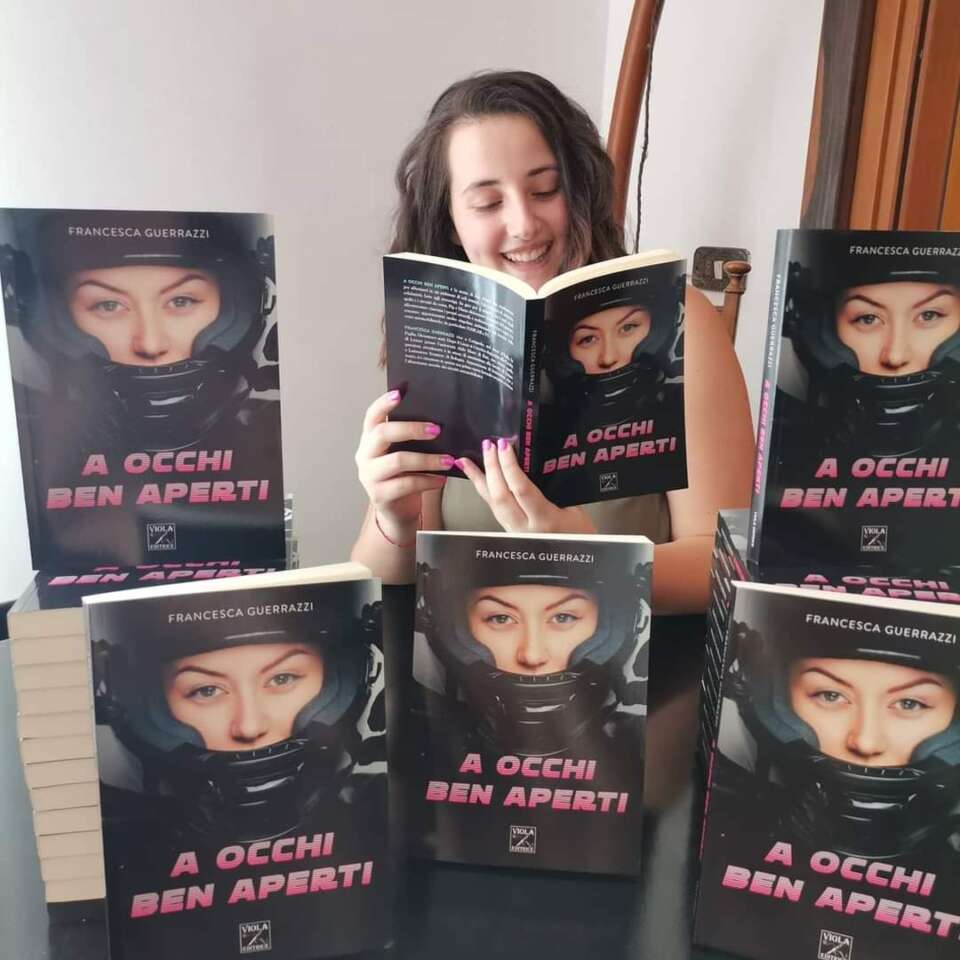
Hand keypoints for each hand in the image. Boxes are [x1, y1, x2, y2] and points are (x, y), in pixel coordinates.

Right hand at [355, 390, 453, 541]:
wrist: (397, 511)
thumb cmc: (404, 476)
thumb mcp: (404, 453)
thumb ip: (411, 439)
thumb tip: (440, 419)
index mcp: (370, 440)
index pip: (371, 416)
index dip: (383, 404)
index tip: (399, 393)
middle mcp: (365, 455)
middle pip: (383, 434)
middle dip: (411, 429)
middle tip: (437, 429)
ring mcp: (369, 476)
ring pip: (398, 460)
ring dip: (427, 459)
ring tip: (448, 460)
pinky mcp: (379, 495)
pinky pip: (406, 484)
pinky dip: (427, 481)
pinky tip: (441, 480)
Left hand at [458, 437, 595, 534]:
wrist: (575, 563)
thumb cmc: (581, 535)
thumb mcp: (576, 509)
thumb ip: (556, 488)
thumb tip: (535, 460)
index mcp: (546, 520)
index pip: (521, 490)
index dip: (510, 466)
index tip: (505, 445)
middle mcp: (525, 527)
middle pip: (500, 495)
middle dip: (492, 468)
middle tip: (489, 445)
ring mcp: (513, 531)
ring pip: (491, 503)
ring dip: (479, 478)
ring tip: (466, 459)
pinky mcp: (508, 531)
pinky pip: (492, 507)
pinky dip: (482, 489)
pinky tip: (474, 477)